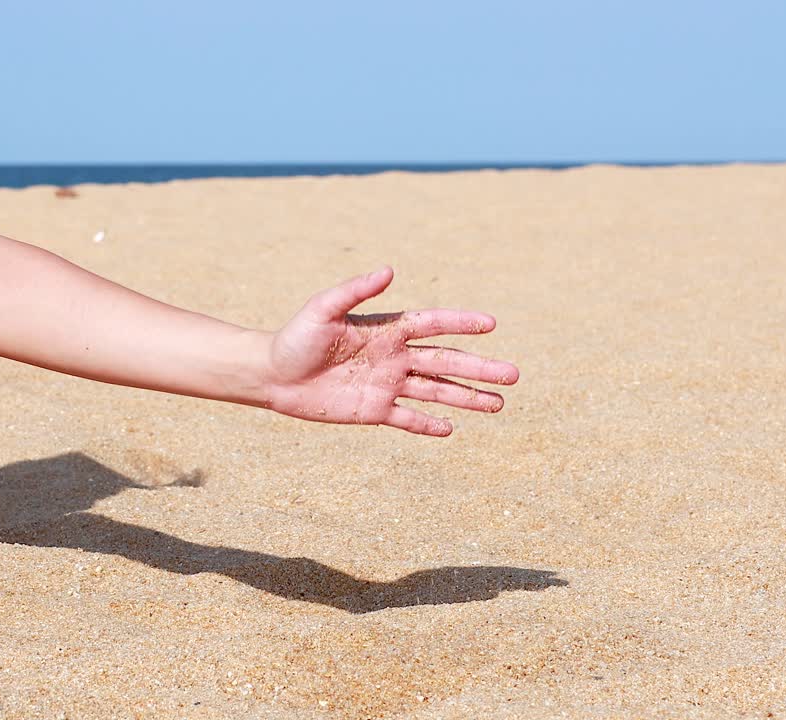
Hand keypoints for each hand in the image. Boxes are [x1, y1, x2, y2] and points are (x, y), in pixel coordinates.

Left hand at [263, 267, 518, 435]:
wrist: (272, 374)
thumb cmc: (295, 337)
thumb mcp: (323, 309)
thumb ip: (355, 291)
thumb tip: (389, 270)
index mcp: (387, 329)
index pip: (433, 324)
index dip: (461, 323)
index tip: (490, 324)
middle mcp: (394, 357)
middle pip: (446, 362)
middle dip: (480, 369)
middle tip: (513, 375)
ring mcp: (387, 385)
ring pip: (436, 392)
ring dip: (467, 398)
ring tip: (499, 405)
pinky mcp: (374, 410)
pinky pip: (408, 419)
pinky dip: (428, 424)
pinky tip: (452, 429)